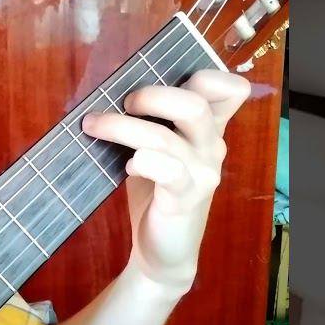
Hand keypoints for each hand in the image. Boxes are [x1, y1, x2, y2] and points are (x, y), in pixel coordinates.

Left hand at [81, 69, 250, 293]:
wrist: (162, 250)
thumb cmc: (155, 191)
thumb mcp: (159, 149)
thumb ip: (153, 120)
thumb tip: (111, 87)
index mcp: (210, 129)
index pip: (230, 89)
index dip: (206, 75)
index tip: (166, 79)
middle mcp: (213, 147)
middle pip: (194, 104)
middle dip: (151, 96)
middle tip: (124, 103)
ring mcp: (203, 173)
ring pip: (165, 137)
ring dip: (121, 126)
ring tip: (93, 125)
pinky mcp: (187, 199)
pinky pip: (165, 169)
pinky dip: (141, 161)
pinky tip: (129, 167)